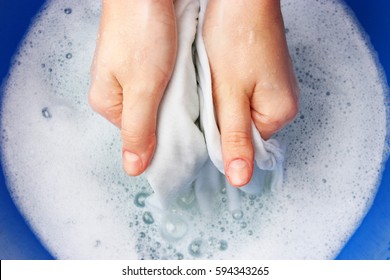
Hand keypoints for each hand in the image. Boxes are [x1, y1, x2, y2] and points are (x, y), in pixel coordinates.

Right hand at [88, 0, 175, 175]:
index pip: (139, 138)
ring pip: (157, 103)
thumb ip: (139, 129)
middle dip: (170, 120)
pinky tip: (184, 80)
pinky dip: (174, 86)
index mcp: (108, 103)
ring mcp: (129, 75)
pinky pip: (161, 85)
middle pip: (148, 121)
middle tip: (190, 111)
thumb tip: (133, 168)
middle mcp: (115, 92)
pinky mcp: (143, 62)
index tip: (185, 136)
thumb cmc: (140, 31)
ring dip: (174, 101)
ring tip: (189, 93)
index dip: (163, 141)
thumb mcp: (143, 88)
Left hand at [203, 0, 298, 185]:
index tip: (207, 116)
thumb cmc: (237, 36)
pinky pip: (241, 96)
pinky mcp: (263, 77)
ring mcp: (274, 89)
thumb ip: (234, 138)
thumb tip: (240, 178)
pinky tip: (219, 75)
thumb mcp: (229, 94)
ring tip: (215, 82)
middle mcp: (282, 105)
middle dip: (220, 118)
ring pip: (238, 113)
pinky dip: (225, 91)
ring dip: (221, 103)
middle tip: (210, 95)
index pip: (244, 146)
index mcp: (279, 113)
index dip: (220, 136)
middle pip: (242, 130)